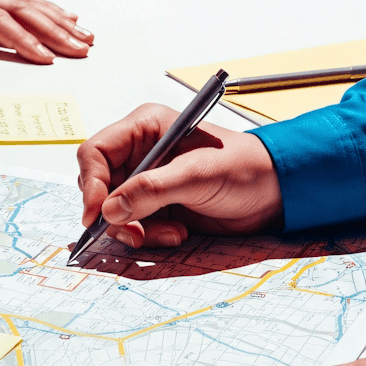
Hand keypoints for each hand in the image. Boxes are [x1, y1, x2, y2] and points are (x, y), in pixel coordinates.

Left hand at [0, 0, 93, 63]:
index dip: (21, 38)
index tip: (45, 57)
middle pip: (19, 9)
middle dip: (53, 30)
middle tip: (81, 49)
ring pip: (24, 3)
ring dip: (55, 19)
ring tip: (84, 36)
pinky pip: (15, 0)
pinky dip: (44, 8)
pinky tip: (62, 17)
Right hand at [76, 103, 282, 247]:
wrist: (275, 193)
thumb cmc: (243, 169)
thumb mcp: (197, 176)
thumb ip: (151, 190)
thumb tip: (109, 209)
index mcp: (144, 129)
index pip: (95, 152)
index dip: (91, 183)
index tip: (96, 214)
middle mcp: (139, 153)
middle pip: (99, 186)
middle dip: (114, 213)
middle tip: (136, 232)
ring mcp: (146, 181)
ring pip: (113, 211)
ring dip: (135, 229)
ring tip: (171, 233)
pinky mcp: (155, 206)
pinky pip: (132, 226)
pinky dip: (149, 236)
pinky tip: (178, 233)